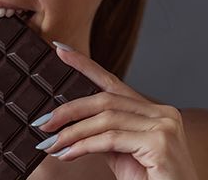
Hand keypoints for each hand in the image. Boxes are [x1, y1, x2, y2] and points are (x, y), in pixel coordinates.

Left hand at [31, 42, 198, 179]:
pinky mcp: (160, 142)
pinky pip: (111, 139)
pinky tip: (68, 154)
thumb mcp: (124, 155)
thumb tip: (72, 126)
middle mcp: (164, 113)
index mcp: (156, 112)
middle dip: (69, 110)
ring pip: (105, 119)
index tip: (60, 51)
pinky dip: (83, 146)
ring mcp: (165, 126)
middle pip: (106, 100)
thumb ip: (106, 135)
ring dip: (72, 132)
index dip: (86, 65)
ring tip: (50, 144)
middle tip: (43, 123)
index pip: (114, 83)